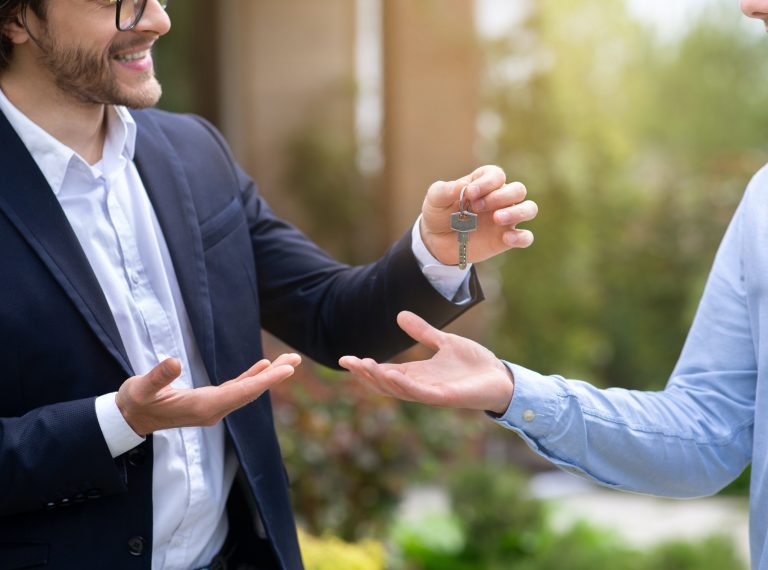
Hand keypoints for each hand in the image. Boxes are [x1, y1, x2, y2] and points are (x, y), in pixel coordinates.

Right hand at [116, 353, 301, 435]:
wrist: (129, 418)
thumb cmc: (134, 402)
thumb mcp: (141, 388)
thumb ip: (157, 377)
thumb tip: (174, 362)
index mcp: (202, 407)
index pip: (241, 391)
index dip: (265, 380)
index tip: (286, 370)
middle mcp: (213, 410)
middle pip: (250, 391)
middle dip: (275, 376)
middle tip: (296, 359)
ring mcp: (213, 407)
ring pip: (247, 390)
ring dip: (268, 376)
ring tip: (289, 361)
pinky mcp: (209, 402)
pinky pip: (237, 389)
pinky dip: (252, 377)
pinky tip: (264, 367)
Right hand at [339, 311, 513, 414]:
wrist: (501, 377)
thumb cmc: (475, 364)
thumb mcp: (445, 342)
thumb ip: (423, 332)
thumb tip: (400, 315)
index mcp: (418, 374)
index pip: (385, 372)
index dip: (366, 367)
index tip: (347, 359)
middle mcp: (421, 386)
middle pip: (386, 384)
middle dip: (366, 375)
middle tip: (349, 362)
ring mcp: (432, 393)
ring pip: (398, 390)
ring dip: (381, 379)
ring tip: (366, 366)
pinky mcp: (445, 397)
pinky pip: (420, 393)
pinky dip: (404, 385)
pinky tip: (392, 375)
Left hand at [420, 165, 536, 265]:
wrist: (437, 241)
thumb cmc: (439, 213)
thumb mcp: (435, 199)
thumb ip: (445, 189)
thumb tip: (464, 186)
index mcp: (484, 183)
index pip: (497, 175)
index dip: (487, 182)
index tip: (470, 193)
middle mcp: (499, 198)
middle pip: (518, 189)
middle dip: (501, 196)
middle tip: (477, 207)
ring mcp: (506, 219)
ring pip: (529, 208)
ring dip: (517, 212)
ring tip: (497, 218)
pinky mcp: (506, 239)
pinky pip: (526, 237)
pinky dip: (521, 237)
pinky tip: (506, 238)